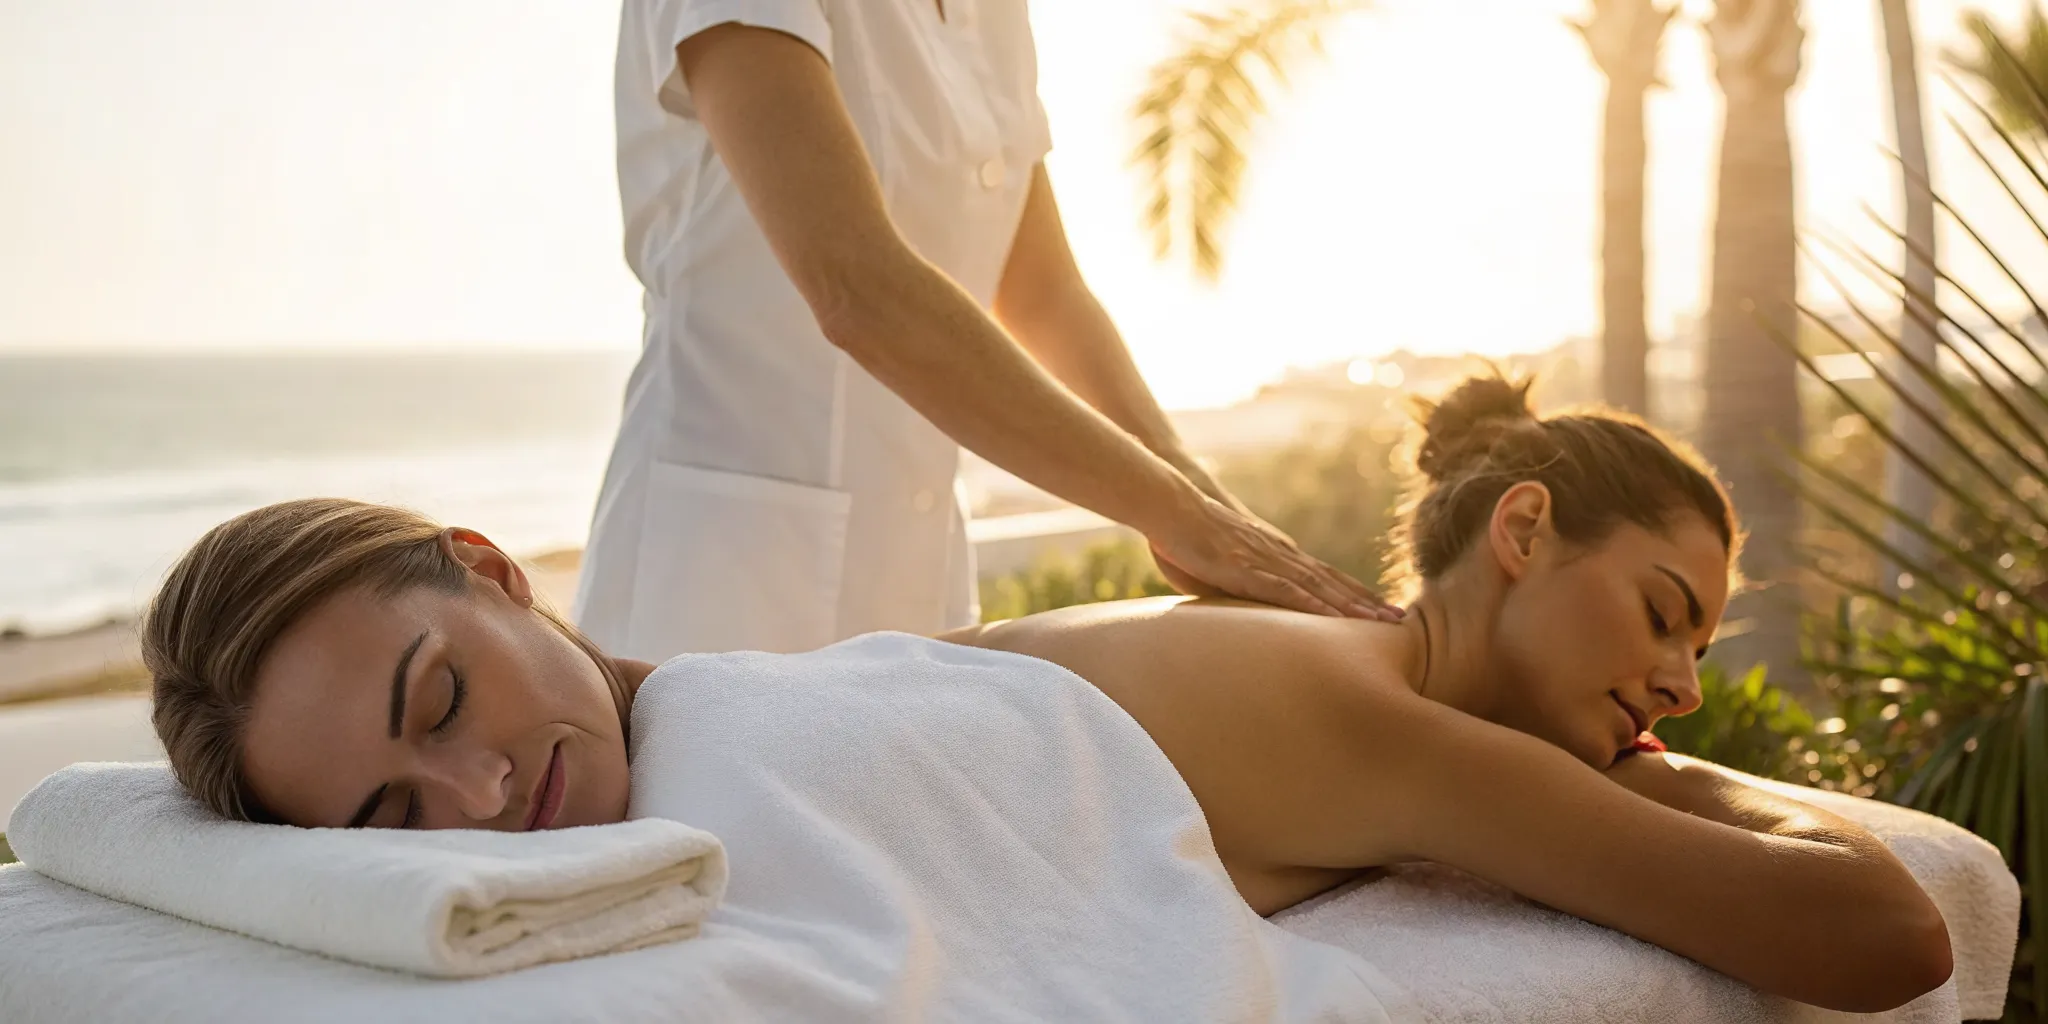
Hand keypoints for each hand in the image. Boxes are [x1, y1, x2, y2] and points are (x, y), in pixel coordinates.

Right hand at [1145, 488, 1400, 620]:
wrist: (1171, 506)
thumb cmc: (1187, 537)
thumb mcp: (1218, 567)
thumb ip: (1237, 586)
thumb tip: (1243, 609)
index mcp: (1276, 554)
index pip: (1323, 577)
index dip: (1353, 594)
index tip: (1379, 609)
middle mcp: (1280, 555)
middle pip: (1332, 582)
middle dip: (1366, 602)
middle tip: (1400, 620)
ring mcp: (1265, 561)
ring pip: (1318, 587)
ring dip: (1351, 605)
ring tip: (1381, 621)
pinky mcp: (1245, 568)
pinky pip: (1286, 590)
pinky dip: (1313, 605)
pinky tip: (1333, 618)